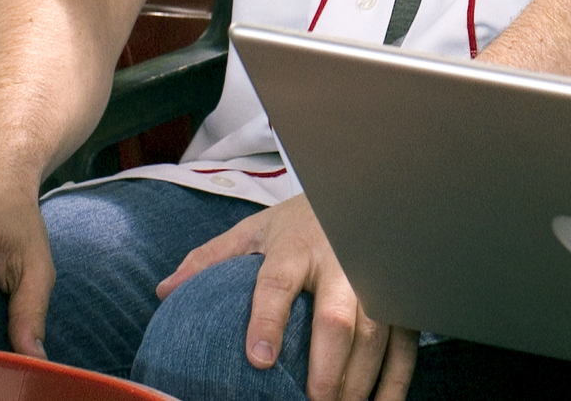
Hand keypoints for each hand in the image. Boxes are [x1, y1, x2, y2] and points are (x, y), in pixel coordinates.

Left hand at [157, 194, 417, 400]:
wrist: (362, 191)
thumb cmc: (300, 221)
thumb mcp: (254, 229)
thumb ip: (212, 258)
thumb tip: (165, 290)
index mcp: (296, 246)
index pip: (278, 283)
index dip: (268, 320)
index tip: (258, 357)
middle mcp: (340, 261)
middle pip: (337, 319)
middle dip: (327, 367)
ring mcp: (375, 278)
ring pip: (375, 334)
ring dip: (359, 380)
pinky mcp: (401, 295)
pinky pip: (404, 341)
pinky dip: (396, 379)